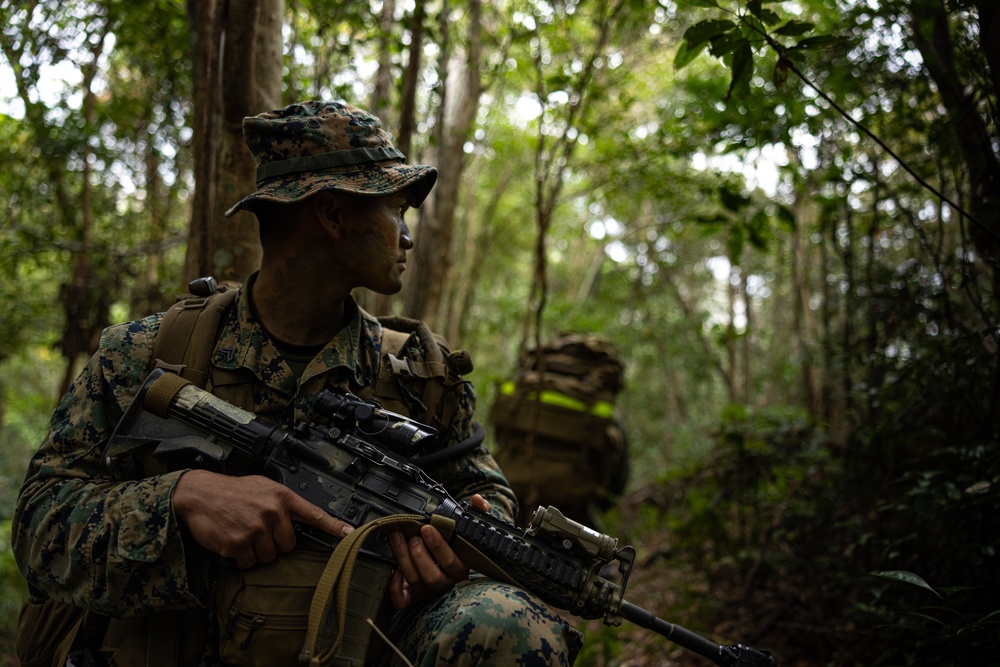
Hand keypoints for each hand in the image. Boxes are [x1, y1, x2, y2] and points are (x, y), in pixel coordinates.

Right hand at [173, 469, 353, 568]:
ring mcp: (255, 528)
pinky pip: (249, 563)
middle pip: (288, 545)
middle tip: (257, 530)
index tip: (350, 534)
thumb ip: (281, 503)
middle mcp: (272, 511)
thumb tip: (297, 520)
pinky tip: (232, 541)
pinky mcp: (239, 543)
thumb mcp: (263, 487)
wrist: (199, 494)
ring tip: (243, 533)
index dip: (333, 526)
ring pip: (269, 556)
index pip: (313, 514)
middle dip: (274, 543)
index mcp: (281, 496)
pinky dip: (241, 558)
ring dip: (256, 552)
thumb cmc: (231, 492)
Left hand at [388, 494, 492, 609]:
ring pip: (415, 582)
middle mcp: (446, 584)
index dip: (437, 546)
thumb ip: (479, 512)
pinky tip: (394, 571)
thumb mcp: (472, 528)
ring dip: (403, 559)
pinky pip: (403, 601)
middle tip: (412, 536)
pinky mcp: (414, 598)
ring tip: (397, 539)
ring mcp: (429, 593)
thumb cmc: (459, 545)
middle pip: (432, 576)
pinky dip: (395, 589)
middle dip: (418, 554)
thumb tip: (478, 500)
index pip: (450, 562)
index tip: (426, 528)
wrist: (450, 565)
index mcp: (461, 569)